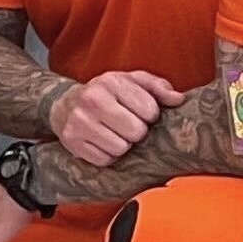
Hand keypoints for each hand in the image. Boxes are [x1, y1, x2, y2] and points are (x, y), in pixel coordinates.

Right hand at [49, 68, 177, 167]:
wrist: (64, 104)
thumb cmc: (106, 94)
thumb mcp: (131, 81)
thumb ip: (157, 86)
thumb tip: (178, 99)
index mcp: (111, 82)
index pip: (149, 110)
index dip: (150, 115)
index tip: (140, 112)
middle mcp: (92, 100)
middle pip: (136, 132)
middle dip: (136, 132)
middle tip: (127, 125)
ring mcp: (79, 122)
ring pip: (120, 149)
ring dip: (122, 144)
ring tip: (114, 133)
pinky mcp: (72, 142)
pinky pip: (104, 160)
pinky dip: (107, 154)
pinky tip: (102, 142)